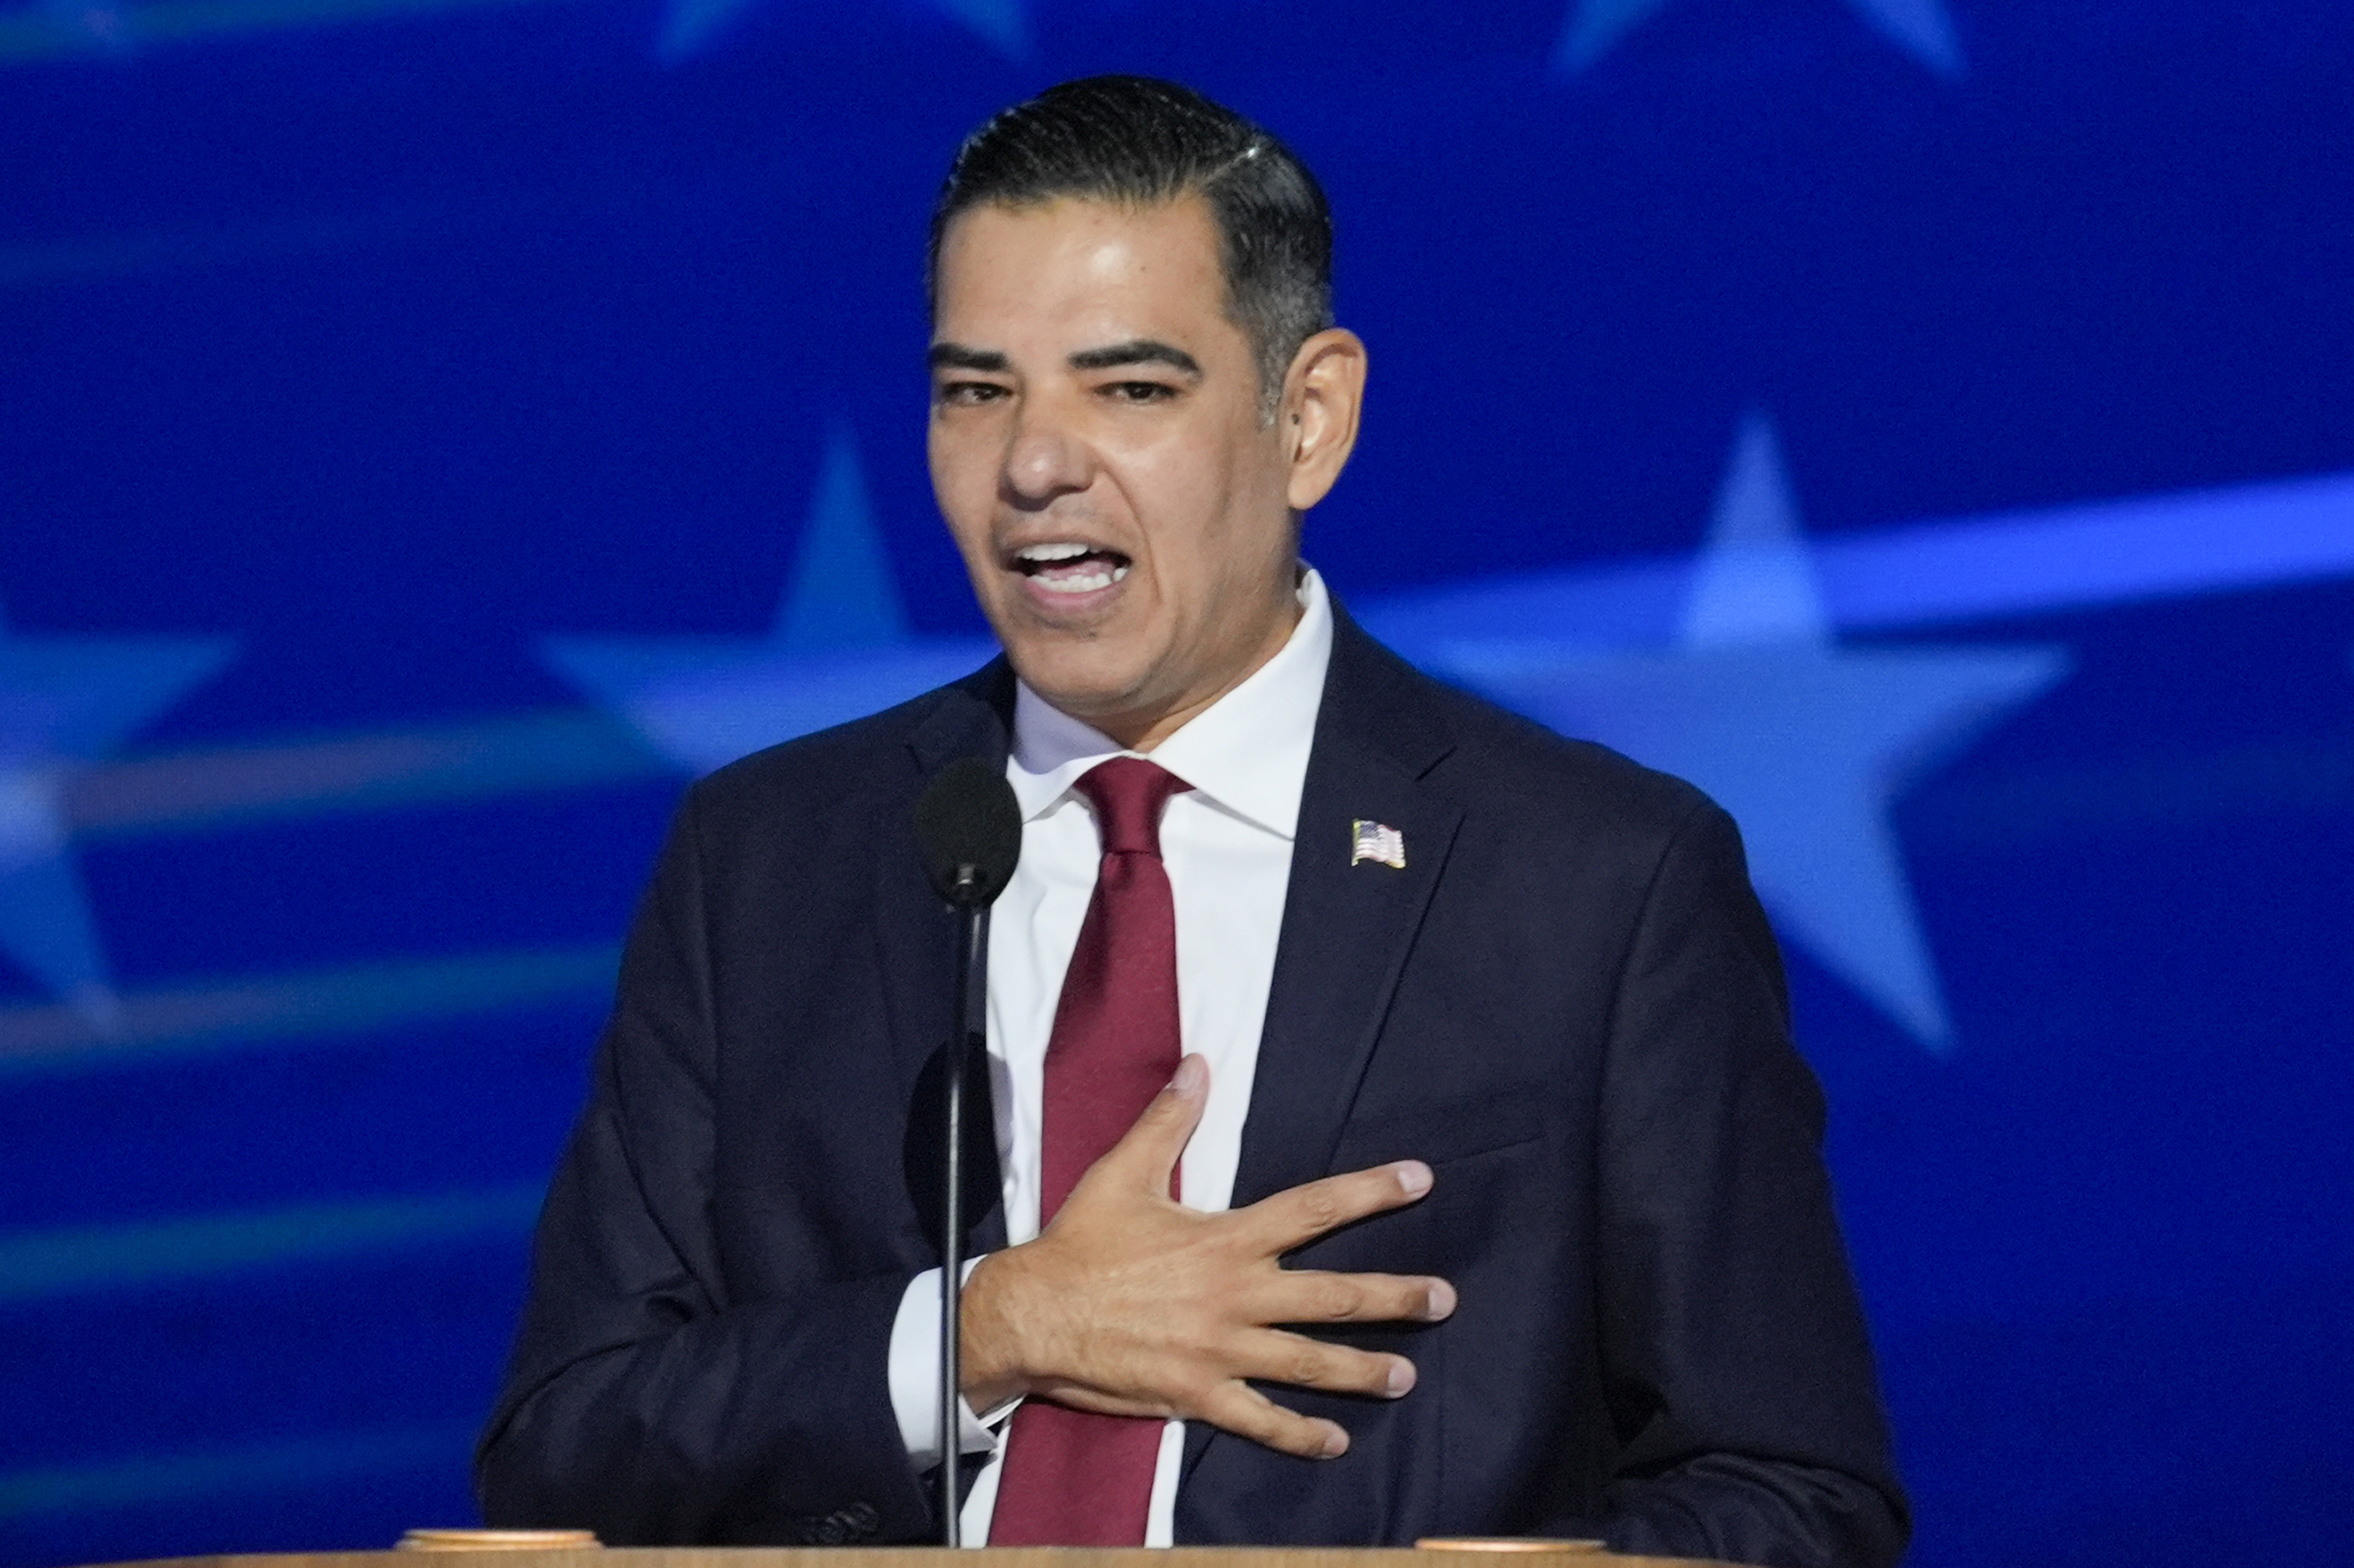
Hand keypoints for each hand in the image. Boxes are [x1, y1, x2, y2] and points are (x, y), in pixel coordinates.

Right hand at [959, 1053, 1455, 1458]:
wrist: (1032, 1316)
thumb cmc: (1079, 1244)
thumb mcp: (1122, 1173)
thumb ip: (1168, 1120)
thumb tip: (1198, 1063)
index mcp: (1225, 1240)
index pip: (1313, 1209)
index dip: (1370, 1192)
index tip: (1420, 1179)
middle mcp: (1235, 1297)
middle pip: (1333, 1296)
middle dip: (1395, 1297)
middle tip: (1444, 1300)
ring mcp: (1221, 1351)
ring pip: (1310, 1363)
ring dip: (1364, 1370)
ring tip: (1407, 1378)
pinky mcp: (1198, 1394)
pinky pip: (1262, 1420)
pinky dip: (1302, 1435)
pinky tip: (1336, 1442)